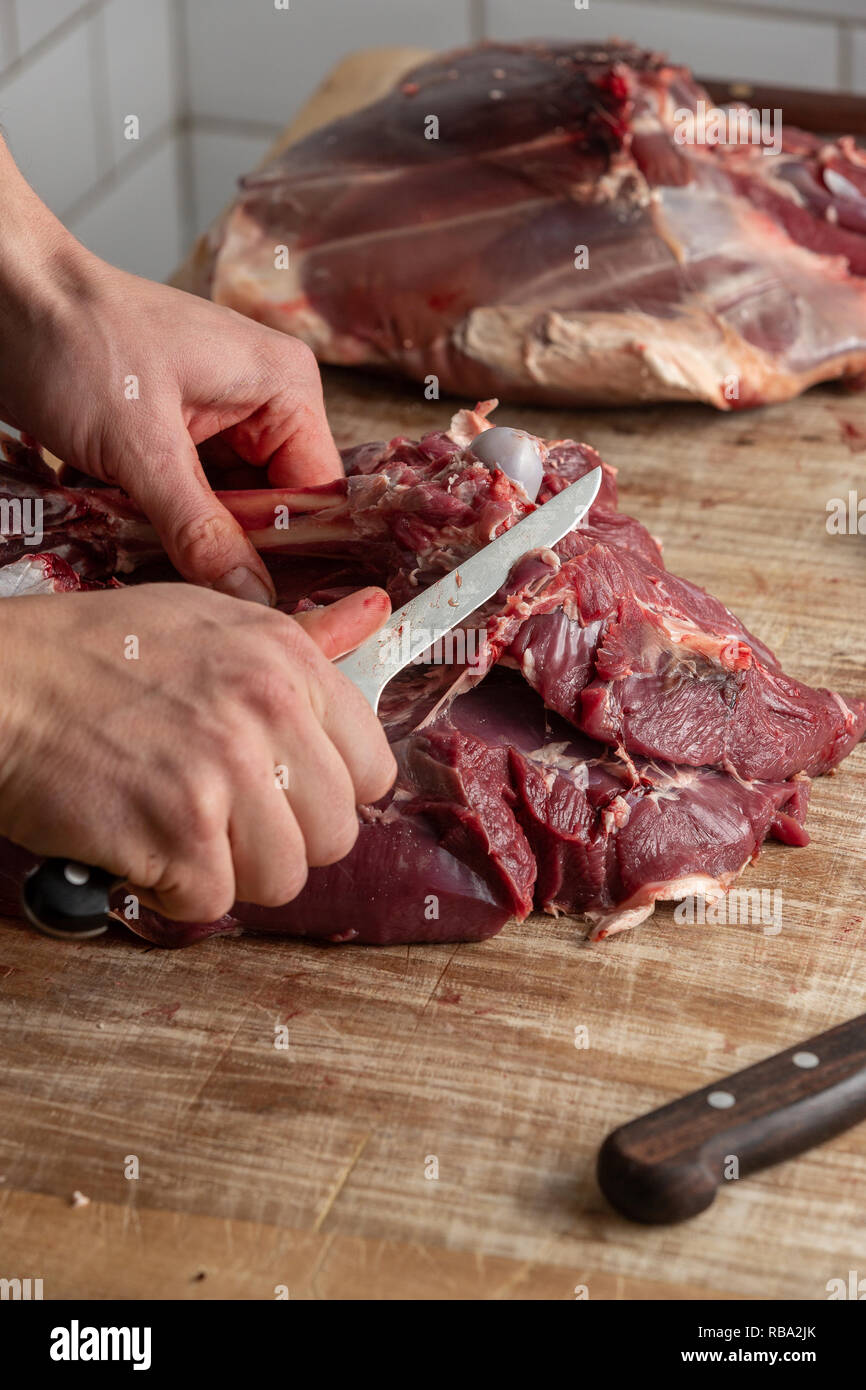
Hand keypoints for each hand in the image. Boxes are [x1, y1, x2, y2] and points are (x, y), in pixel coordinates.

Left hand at [0, 140, 341, 605]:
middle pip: (272, 510)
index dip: (293, 555)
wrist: (0, 296)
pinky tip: (133, 550)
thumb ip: (199, 528)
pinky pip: (186, 503)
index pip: (315, 496)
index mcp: (284, 388)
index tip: (267, 611)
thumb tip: (254, 599)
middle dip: (232, 555)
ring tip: (159, 576)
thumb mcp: (139, 445)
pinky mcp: (174, 439)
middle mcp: (263, 405)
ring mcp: (218, 423)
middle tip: (202, 603)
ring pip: (225, 514)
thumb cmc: (73, 340)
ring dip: (188, 546)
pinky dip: (158, 528)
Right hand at [0, 584, 396, 920]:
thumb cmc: (97, 652)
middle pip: (336, 835)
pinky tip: (142, 848)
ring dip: (230, 872)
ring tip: (180, 832)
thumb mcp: (211, 620)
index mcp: (289, 660)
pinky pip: (212, 903)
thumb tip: (374, 615)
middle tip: (224, 818)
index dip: (326, 794)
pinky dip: (171, 892)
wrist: (4, 682)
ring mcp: (225, 771)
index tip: (285, 792)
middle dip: (282, 841)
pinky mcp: (177, 829)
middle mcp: (269, 710)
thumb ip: (301, 639)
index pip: (373, 770)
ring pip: (284, 879)